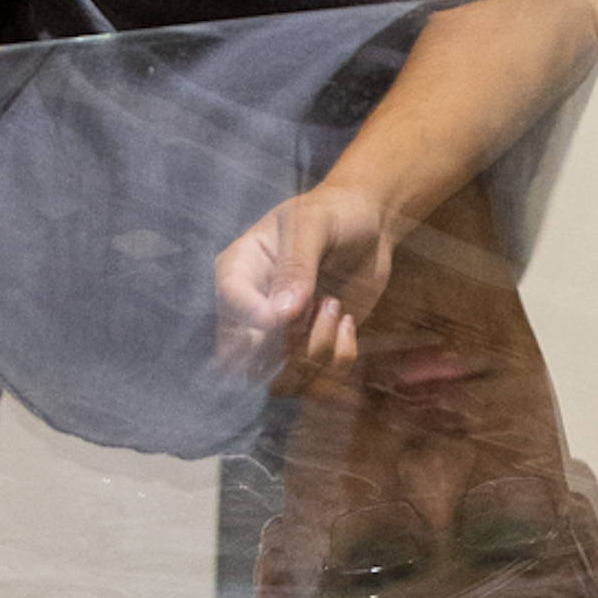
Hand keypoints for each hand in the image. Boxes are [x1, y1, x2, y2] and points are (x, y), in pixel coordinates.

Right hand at [214, 184, 391, 390]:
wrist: (369, 226)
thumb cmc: (335, 214)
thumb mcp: (315, 225)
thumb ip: (297, 264)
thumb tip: (281, 313)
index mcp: (238, 270)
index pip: (228, 307)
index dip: (258, 319)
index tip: (296, 311)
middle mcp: (251, 311)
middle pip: (246, 361)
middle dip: (291, 344)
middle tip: (323, 303)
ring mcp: (279, 336)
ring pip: (281, 382)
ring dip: (318, 352)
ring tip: (336, 307)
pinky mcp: (310, 351)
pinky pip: (315, 384)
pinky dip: (338, 361)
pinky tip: (348, 323)